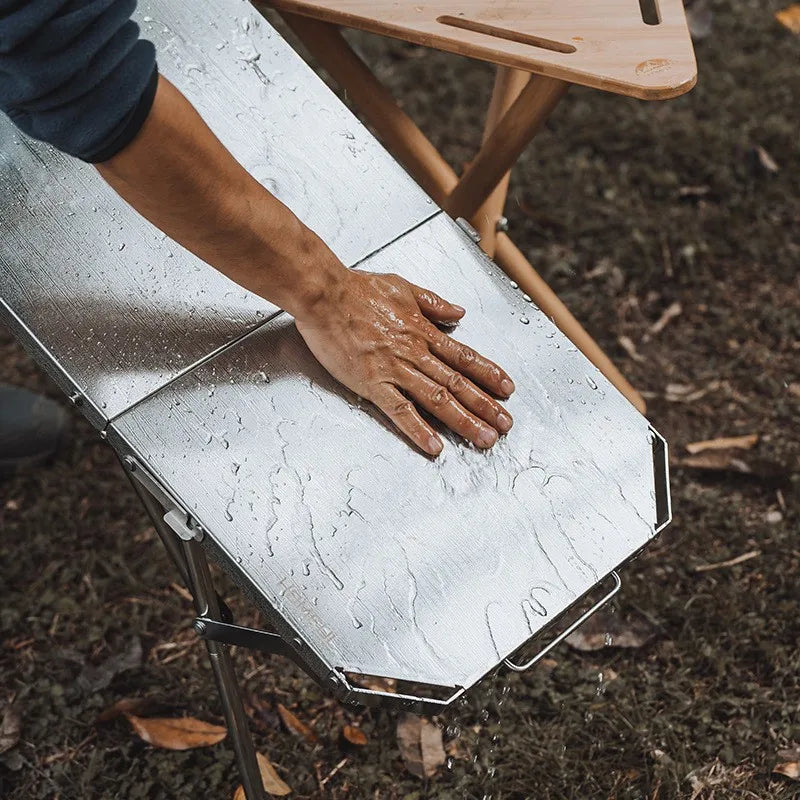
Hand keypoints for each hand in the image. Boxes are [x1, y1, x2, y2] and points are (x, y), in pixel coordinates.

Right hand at [294, 269, 514, 455]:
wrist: (324, 294)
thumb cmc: (356, 289)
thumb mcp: (402, 286)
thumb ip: (432, 302)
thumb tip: (458, 312)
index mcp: (421, 331)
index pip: (463, 356)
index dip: (488, 373)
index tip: (506, 388)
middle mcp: (414, 353)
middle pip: (457, 382)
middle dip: (485, 405)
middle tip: (505, 424)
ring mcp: (394, 369)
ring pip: (437, 398)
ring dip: (463, 420)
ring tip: (483, 438)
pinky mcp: (372, 383)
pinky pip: (400, 410)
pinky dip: (418, 429)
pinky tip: (434, 446)